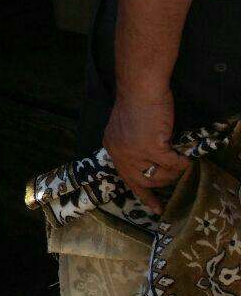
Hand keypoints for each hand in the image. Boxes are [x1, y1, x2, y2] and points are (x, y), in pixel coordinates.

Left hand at [104, 90, 187, 213]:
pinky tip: (183, 153)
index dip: (143, 194)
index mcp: (112, 148)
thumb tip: (151, 166)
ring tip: (177, 156)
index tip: (156, 208)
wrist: (140, 87)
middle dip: (164, 179)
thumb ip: (132, 147)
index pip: (126, 178)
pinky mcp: (151, 148)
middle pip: (145, 181)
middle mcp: (120, 153)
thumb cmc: (137, 103)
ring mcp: (135, 153)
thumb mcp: (127, 129)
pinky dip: (181, 160)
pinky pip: (173, 164)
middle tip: (174, 169)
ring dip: (173, 169)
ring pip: (161, 175)